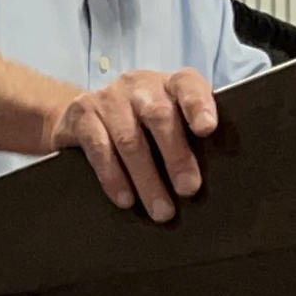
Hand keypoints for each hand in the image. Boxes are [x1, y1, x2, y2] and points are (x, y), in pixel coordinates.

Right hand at [49, 68, 217, 222]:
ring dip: (147, 179)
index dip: (198, 105)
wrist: (83, 115)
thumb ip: (189, 137)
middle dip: (176, 155)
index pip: (187, 85)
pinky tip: (125, 199)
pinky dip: (114, 177)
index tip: (207, 129)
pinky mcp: (82, 115)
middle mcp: (139, 85)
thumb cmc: (142, 125)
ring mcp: (109, 98)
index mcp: (169, 84)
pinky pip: (99, 148)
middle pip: (159, 116)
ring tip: (162, 210)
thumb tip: (213, 177)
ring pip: (130, 139)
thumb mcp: (168, 121)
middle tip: (188, 189)